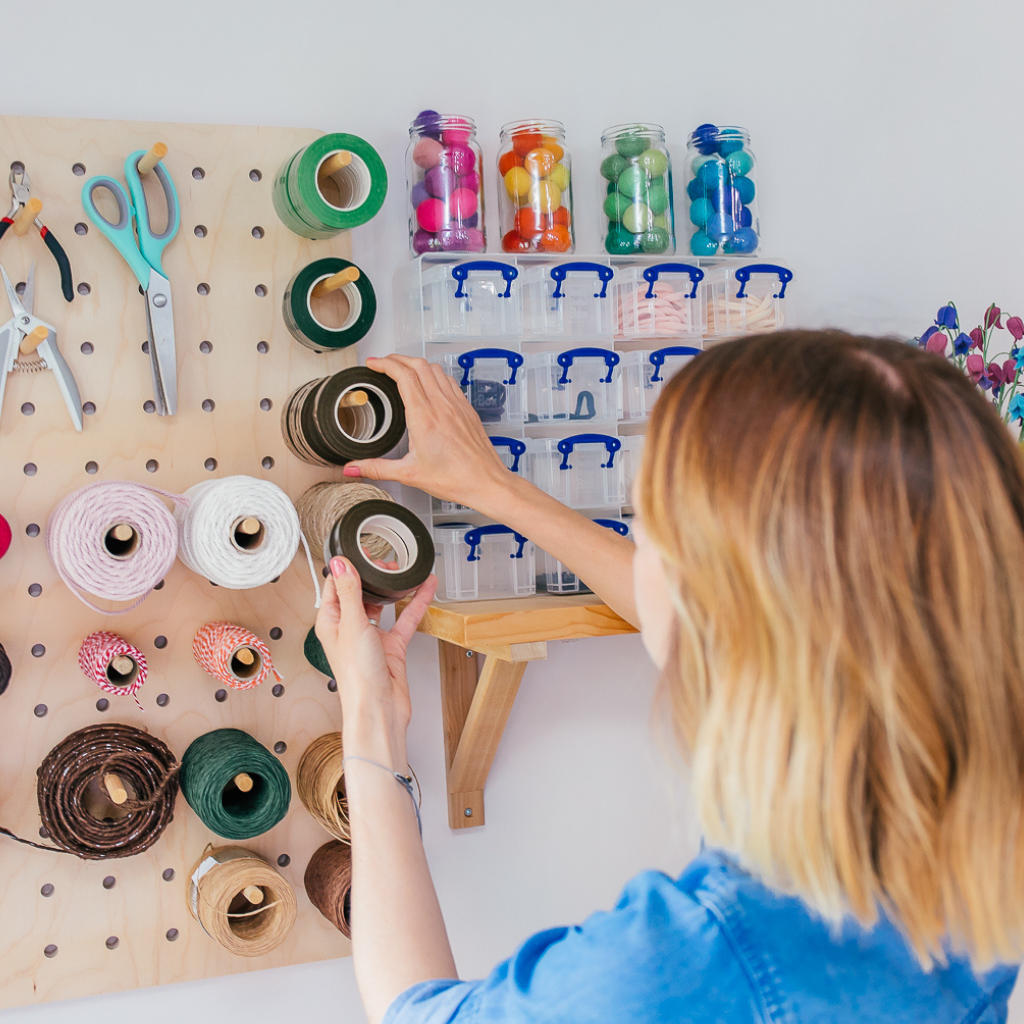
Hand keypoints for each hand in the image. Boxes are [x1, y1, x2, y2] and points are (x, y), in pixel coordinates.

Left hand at [315, 555, 437, 754]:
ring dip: (393, 588)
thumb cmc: (358, 677)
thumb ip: (350, 592)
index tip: (358, 551)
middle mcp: (350, 628)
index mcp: (331, 623)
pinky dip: (415, 603)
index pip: (335, 587)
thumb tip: (339, 563)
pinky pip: (405, 619)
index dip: (346, 568)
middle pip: (359, 593)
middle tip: (385, 559)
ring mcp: (372, 637)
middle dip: (372, 575)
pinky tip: (425, 588)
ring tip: (403, 569)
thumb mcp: (353, 625)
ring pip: (383, 605)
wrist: (380, 709)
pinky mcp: (392, 646)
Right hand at [342, 355, 512, 512]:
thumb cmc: (456, 478)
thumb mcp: (409, 474)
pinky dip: (435, 374)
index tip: (374, 363)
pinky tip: (431, 384)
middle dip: (397, 358)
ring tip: (404, 369)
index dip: (385, 364)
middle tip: (384, 363)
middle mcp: (442, 405)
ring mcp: (457, 404)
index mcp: (424, 417)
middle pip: (418, 365)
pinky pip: (449, 381)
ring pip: (435, 369)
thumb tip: (354, 468)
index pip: (403, 375)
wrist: (486, 482)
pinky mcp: (467, 408)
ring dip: (417, 363)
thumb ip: (377, 469)